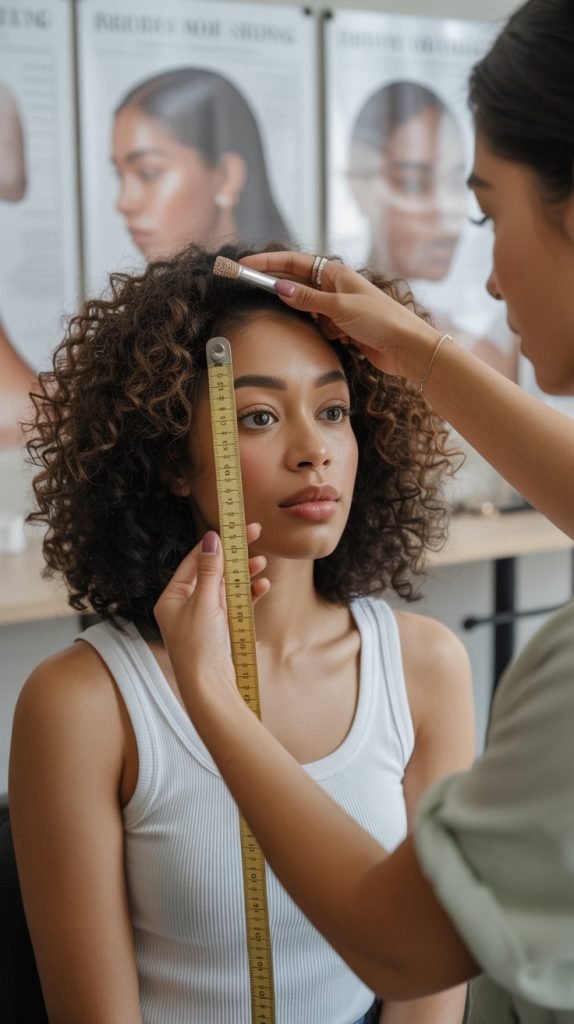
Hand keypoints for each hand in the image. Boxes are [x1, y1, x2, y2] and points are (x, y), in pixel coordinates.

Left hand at [154, 523, 268, 711]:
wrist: (209, 688)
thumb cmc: (199, 647)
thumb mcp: (205, 603)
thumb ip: (211, 570)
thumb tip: (212, 539)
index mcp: (172, 598)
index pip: (195, 561)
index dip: (217, 543)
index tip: (235, 528)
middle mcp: (186, 607)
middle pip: (213, 572)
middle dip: (234, 556)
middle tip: (255, 534)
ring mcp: (204, 619)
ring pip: (227, 588)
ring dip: (244, 575)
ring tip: (261, 563)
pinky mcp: (220, 630)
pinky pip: (236, 606)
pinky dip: (249, 596)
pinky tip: (262, 587)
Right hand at [241, 250, 438, 382]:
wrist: (406, 347)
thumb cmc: (380, 320)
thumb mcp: (339, 307)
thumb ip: (307, 299)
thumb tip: (278, 287)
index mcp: (335, 273)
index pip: (293, 263)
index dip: (267, 263)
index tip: (244, 265)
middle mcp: (334, 286)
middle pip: (296, 283)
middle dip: (275, 287)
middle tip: (248, 287)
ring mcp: (337, 307)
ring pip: (305, 307)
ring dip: (302, 314)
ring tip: (304, 319)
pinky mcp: (341, 327)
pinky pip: (318, 325)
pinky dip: (317, 330)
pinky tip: (332, 337)